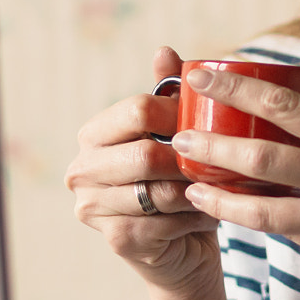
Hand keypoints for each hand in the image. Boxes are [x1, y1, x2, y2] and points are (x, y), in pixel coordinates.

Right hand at [65, 47, 222, 293]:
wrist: (182, 248)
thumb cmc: (178, 183)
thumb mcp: (174, 135)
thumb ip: (166, 93)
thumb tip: (164, 51)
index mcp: (93, 135)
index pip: (137, 109)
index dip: (177, 114)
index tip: (205, 123)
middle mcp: (82, 170)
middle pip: (146, 153)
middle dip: (188, 159)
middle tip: (217, 162)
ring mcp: (92, 207)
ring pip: (159, 190)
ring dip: (195, 191)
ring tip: (216, 188)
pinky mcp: (115, 238)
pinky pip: (165, 221)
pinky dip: (194, 217)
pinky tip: (207, 214)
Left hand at [167, 66, 299, 299]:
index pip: (286, 103)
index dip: (237, 86)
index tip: (200, 75)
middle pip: (263, 153)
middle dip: (214, 144)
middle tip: (179, 136)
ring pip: (262, 205)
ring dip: (218, 192)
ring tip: (186, 183)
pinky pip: (283, 234)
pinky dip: (248, 220)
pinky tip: (222, 211)